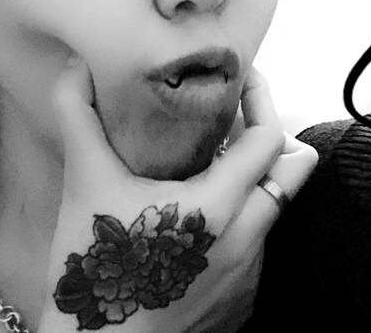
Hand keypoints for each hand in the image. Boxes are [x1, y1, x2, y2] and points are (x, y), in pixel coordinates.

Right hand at [36, 62, 317, 332]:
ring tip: (206, 164)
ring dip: (252, 178)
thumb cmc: (93, 269)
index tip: (242, 76)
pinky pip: (258, 246)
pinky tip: (195, 218)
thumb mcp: (84, 184)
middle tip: (234, 114)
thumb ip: (79, 116)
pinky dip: (240, 219)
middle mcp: (248, 241)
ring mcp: (250, 277)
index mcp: (218, 207)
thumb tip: (76, 68)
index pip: (268, 137)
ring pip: (275, 209)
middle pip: (294, 171)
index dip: (260, 96)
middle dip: (270, 133)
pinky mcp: (242, 303)